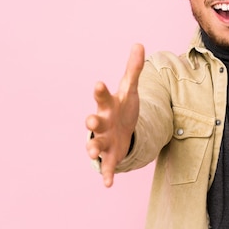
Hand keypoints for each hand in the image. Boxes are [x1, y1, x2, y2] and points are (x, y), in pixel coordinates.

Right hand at [85, 44, 144, 187]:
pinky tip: (108, 184)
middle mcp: (102, 123)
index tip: (98, 83)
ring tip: (91, 153)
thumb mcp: (129, 89)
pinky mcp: (110, 156)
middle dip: (92, 122)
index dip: (100, 91)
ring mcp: (105, 140)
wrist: (121, 130)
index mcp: (107, 106)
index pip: (102, 96)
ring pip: (96, 145)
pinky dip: (106, 174)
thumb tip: (139, 44)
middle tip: (90, 121)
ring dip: (93, 149)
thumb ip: (134, 69)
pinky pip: (107, 166)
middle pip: (94, 122)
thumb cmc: (122, 108)